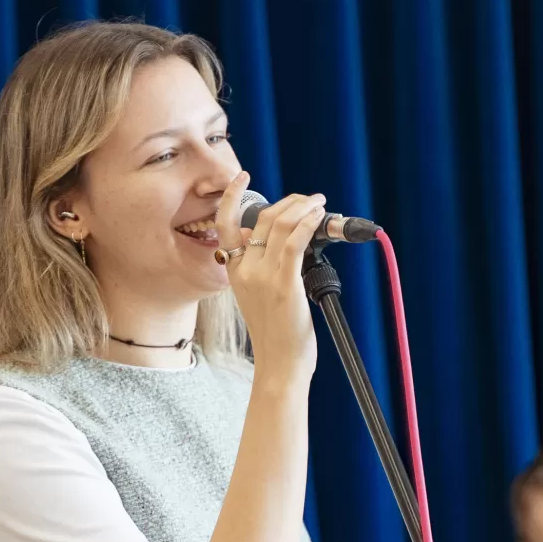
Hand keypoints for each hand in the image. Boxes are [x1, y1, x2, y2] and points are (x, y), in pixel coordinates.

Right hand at [214, 172, 325, 388]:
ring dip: (303, 207)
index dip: (230, 196)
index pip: (224, 225)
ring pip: (280, 224)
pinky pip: (295, 241)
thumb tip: (281, 242)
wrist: (279, 365)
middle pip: (263, 218)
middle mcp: (244, 271)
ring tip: (318, 204)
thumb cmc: (275, 336)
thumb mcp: (258, 297)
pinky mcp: (284, 284)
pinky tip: (318, 217)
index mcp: (234, 272)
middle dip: (289, 203)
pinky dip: (308, 222)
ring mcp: (263, 277)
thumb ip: (261, 269)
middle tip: (308, 201)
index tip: (242, 177)